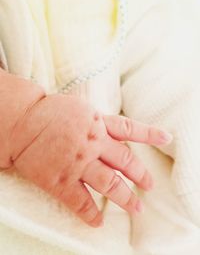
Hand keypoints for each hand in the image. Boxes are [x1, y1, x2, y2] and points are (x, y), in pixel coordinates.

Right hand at [10, 94, 171, 227]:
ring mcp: (78, 164)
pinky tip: (98, 221)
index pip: (130, 129)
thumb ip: (98, 121)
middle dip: (140, 175)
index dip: (150, 134)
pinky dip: (91, 214)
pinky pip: (81, 202)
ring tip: (136, 208)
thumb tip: (111, 130)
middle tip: (149, 186)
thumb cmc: (48, 112)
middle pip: (126, 162)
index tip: (166, 138)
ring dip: (125, 199)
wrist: (22, 122)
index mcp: (97, 124)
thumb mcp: (80, 109)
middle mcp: (93, 144)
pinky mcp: (61, 181)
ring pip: (110, 184)